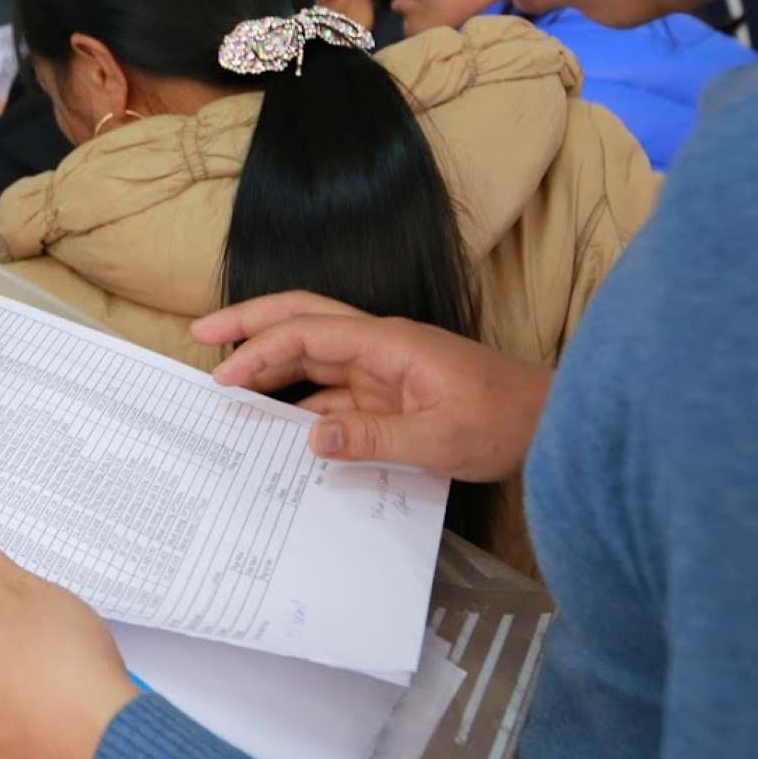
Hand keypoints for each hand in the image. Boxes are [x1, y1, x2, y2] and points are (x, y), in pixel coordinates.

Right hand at [194, 291, 551, 480]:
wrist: (557, 424)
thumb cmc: (508, 422)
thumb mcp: (441, 437)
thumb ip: (373, 438)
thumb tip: (310, 438)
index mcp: (389, 343)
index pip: (310, 333)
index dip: (260, 350)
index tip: (223, 376)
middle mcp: (380, 346)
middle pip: (303, 320)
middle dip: (250, 324)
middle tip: (200, 335)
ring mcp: (384, 369)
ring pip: (313, 355)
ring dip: (270, 364)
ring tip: (226, 384)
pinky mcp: (391, 395)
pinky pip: (333, 392)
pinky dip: (300, 403)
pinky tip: (279, 427)